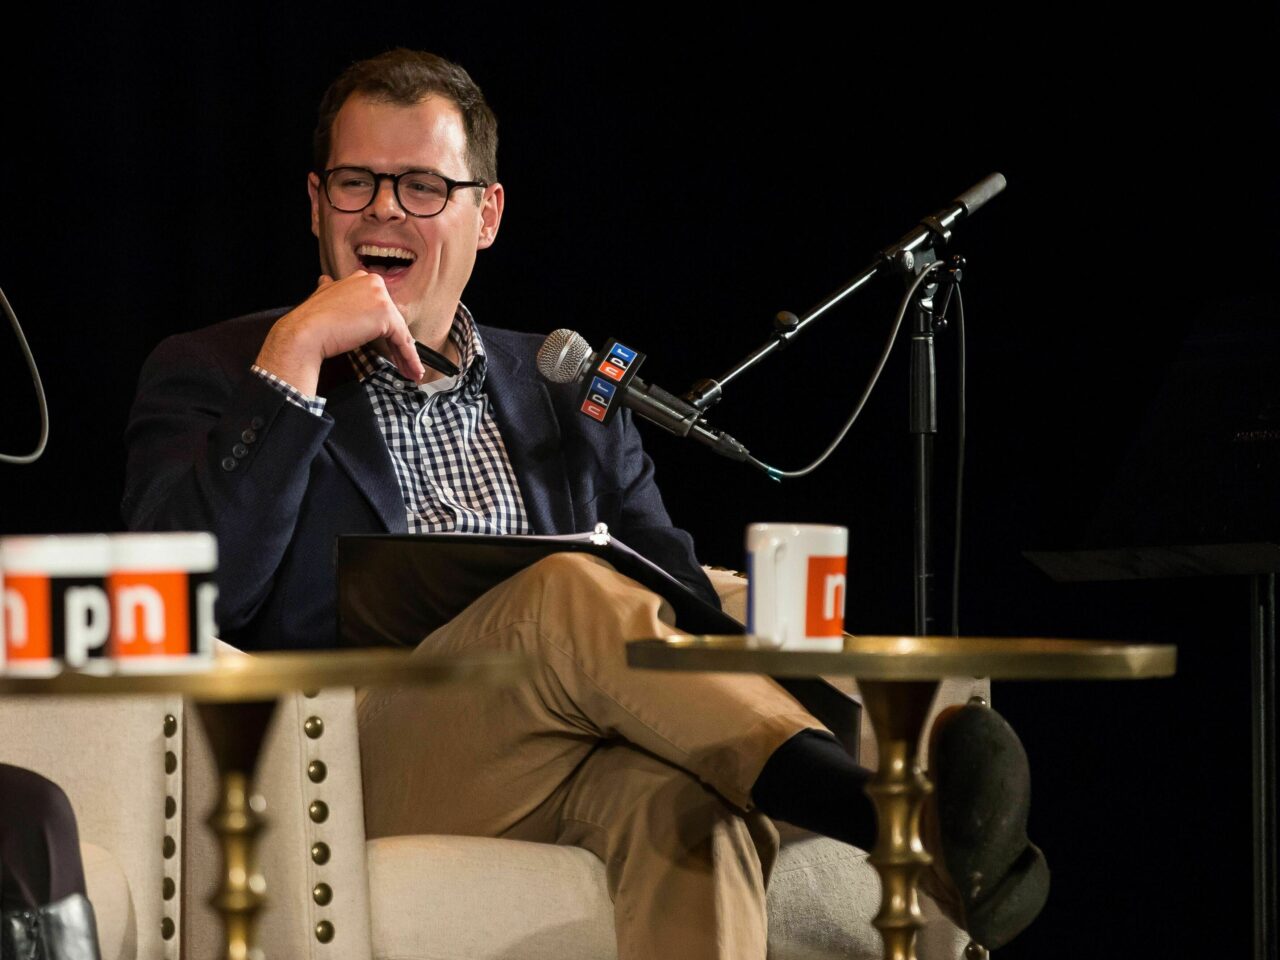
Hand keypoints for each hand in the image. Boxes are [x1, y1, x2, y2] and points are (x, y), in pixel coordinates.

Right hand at [254, 272, 425, 394]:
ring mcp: (381, 297)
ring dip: (406, 355)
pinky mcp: (385, 314)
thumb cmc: (311, 319)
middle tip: (403, 364)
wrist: (306, 331)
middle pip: (393, 320)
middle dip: (398, 344)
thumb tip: (326, 282)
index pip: (381, 309)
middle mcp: (374, 283)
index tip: (390, 347)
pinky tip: (411, 370)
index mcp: (361, 278)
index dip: (385, 331)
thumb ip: (330, 290)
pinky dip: (409, 357)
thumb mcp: (322, 295)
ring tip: (410, 372)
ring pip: (400, 331)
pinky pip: (403, 340)